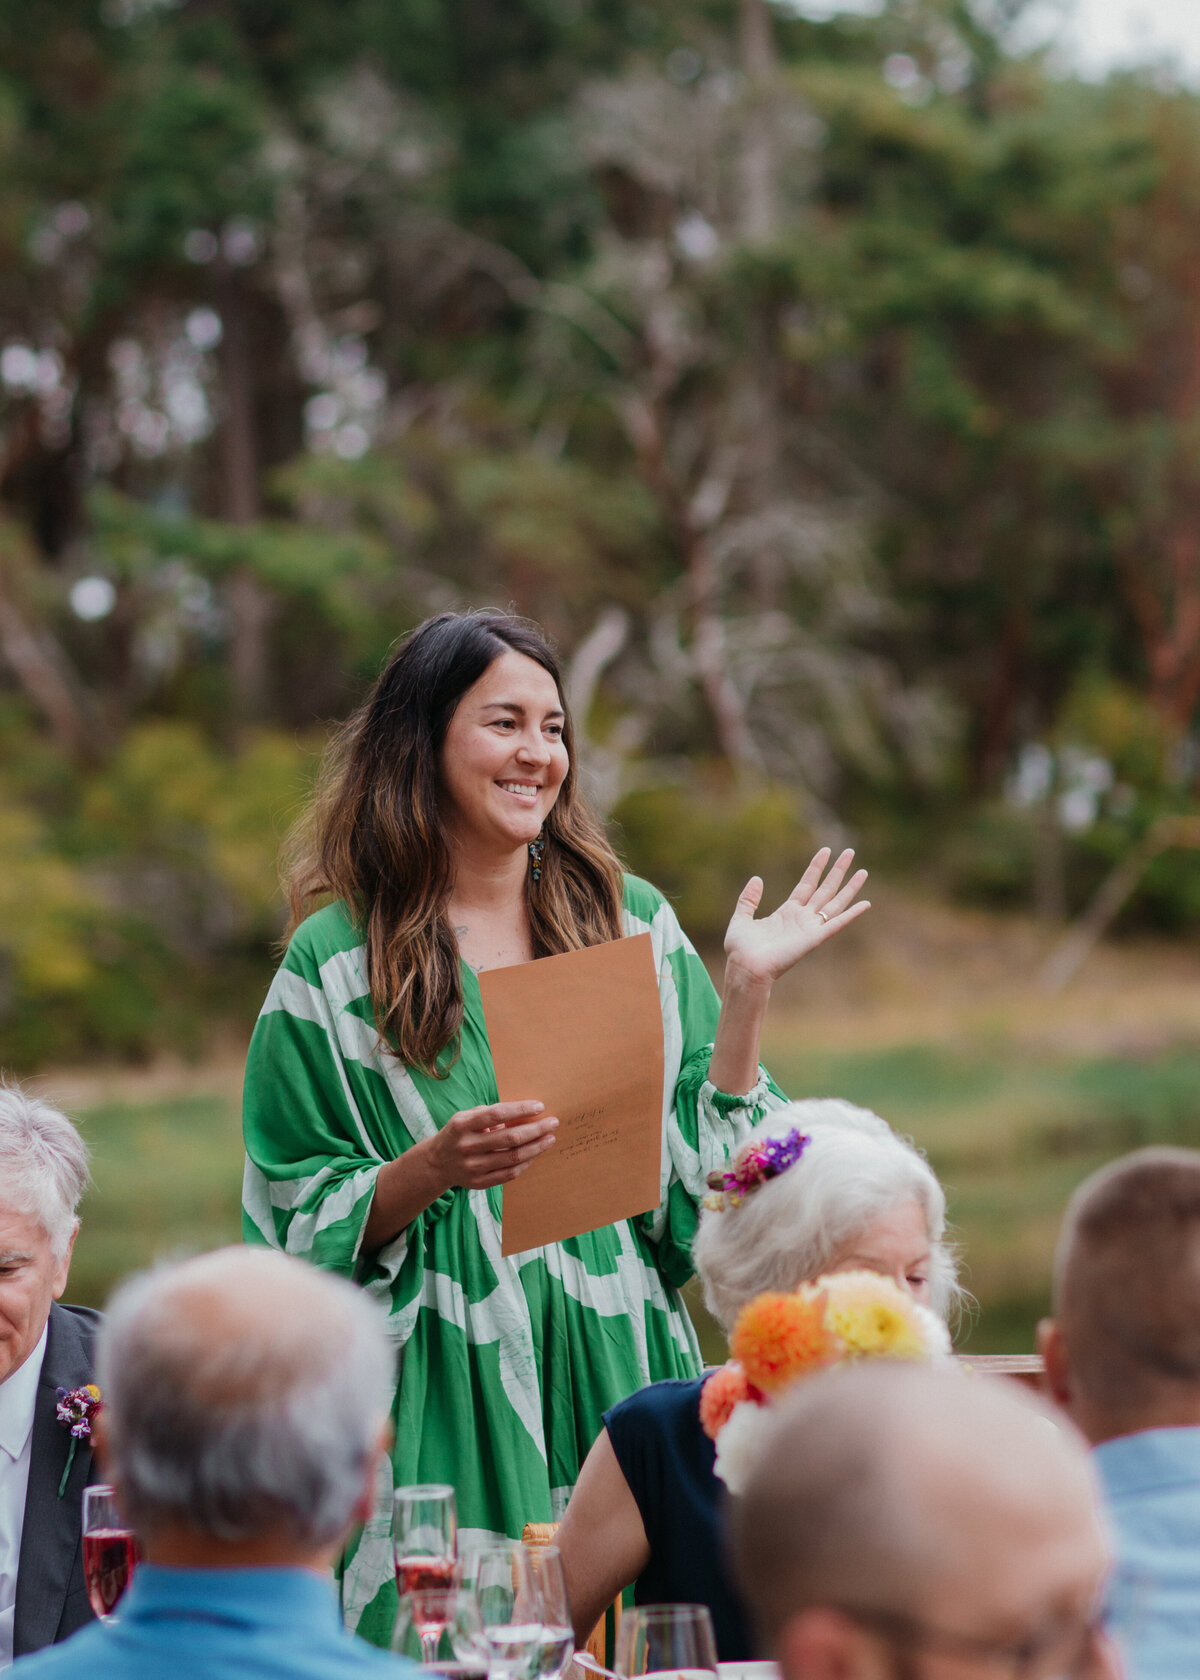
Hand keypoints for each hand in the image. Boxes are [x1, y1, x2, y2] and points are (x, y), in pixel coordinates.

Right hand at [428, 1100, 556, 1191]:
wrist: (436, 1164)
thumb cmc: (458, 1134)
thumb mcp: (465, 1117)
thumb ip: (489, 1114)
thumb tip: (522, 1113)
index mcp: (462, 1125)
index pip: (496, 1114)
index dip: (520, 1110)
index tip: (540, 1106)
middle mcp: (466, 1146)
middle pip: (509, 1138)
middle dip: (535, 1129)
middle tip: (553, 1123)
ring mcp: (472, 1167)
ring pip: (512, 1158)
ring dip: (536, 1148)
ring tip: (549, 1139)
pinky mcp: (478, 1183)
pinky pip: (509, 1174)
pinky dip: (525, 1164)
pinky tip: (535, 1154)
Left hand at [723, 846, 869, 988]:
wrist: (745, 967)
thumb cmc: (741, 950)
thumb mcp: (742, 918)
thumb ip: (749, 899)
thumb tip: (757, 879)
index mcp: (787, 913)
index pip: (806, 884)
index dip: (816, 868)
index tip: (826, 851)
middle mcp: (802, 919)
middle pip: (825, 889)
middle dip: (837, 871)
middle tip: (849, 852)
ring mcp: (809, 928)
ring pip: (835, 903)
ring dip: (849, 888)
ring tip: (863, 871)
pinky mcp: (814, 939)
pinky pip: (836, 924)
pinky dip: (851, 914)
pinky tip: (865, 904)